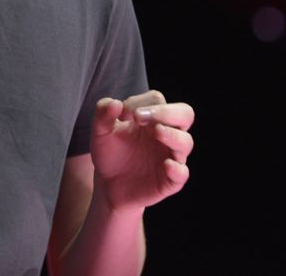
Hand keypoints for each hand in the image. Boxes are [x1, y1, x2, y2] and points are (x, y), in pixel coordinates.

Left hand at [90, 90, 193, 214]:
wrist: (107, 185)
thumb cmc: (109, 153)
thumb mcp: (100, 132)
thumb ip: (103, 113)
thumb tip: (115, 103)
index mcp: (152, 118)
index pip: (158, 100)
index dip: (141, 102)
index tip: (122, 115)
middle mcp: (166, 134)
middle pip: (185, 113)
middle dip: (167, 112)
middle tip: (141, 117)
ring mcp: (170, 156)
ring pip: (185, 142)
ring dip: (172, 135)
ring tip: (155, 131)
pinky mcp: (170, 180)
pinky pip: (182, 174)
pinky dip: (177, 168)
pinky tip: (166, 164)